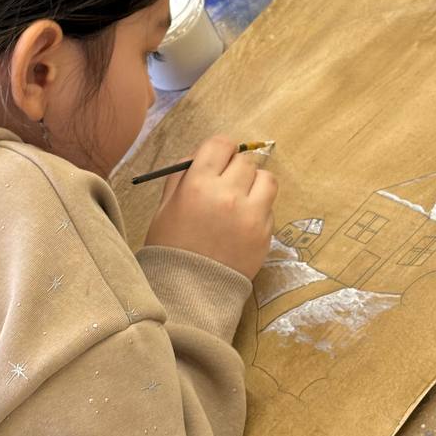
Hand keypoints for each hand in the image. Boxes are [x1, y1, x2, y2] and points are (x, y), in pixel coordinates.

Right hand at [143, 135, 278, 279]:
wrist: (188, 291)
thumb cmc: (171, 247)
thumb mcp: (165, 206)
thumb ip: (182, 176)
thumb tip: (201, 155)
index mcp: (198, 184)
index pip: (221, 144)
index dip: (220, 150)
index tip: (218, 160)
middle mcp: (227, 194)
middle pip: (245, 161)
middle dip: (235, 169)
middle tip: (226, 185)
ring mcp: (250, 214)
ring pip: (267, 179)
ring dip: (255, 184)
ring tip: (242, 200)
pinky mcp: (265, 233)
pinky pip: (270, 207)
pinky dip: (260, 209)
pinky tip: (243, 223)